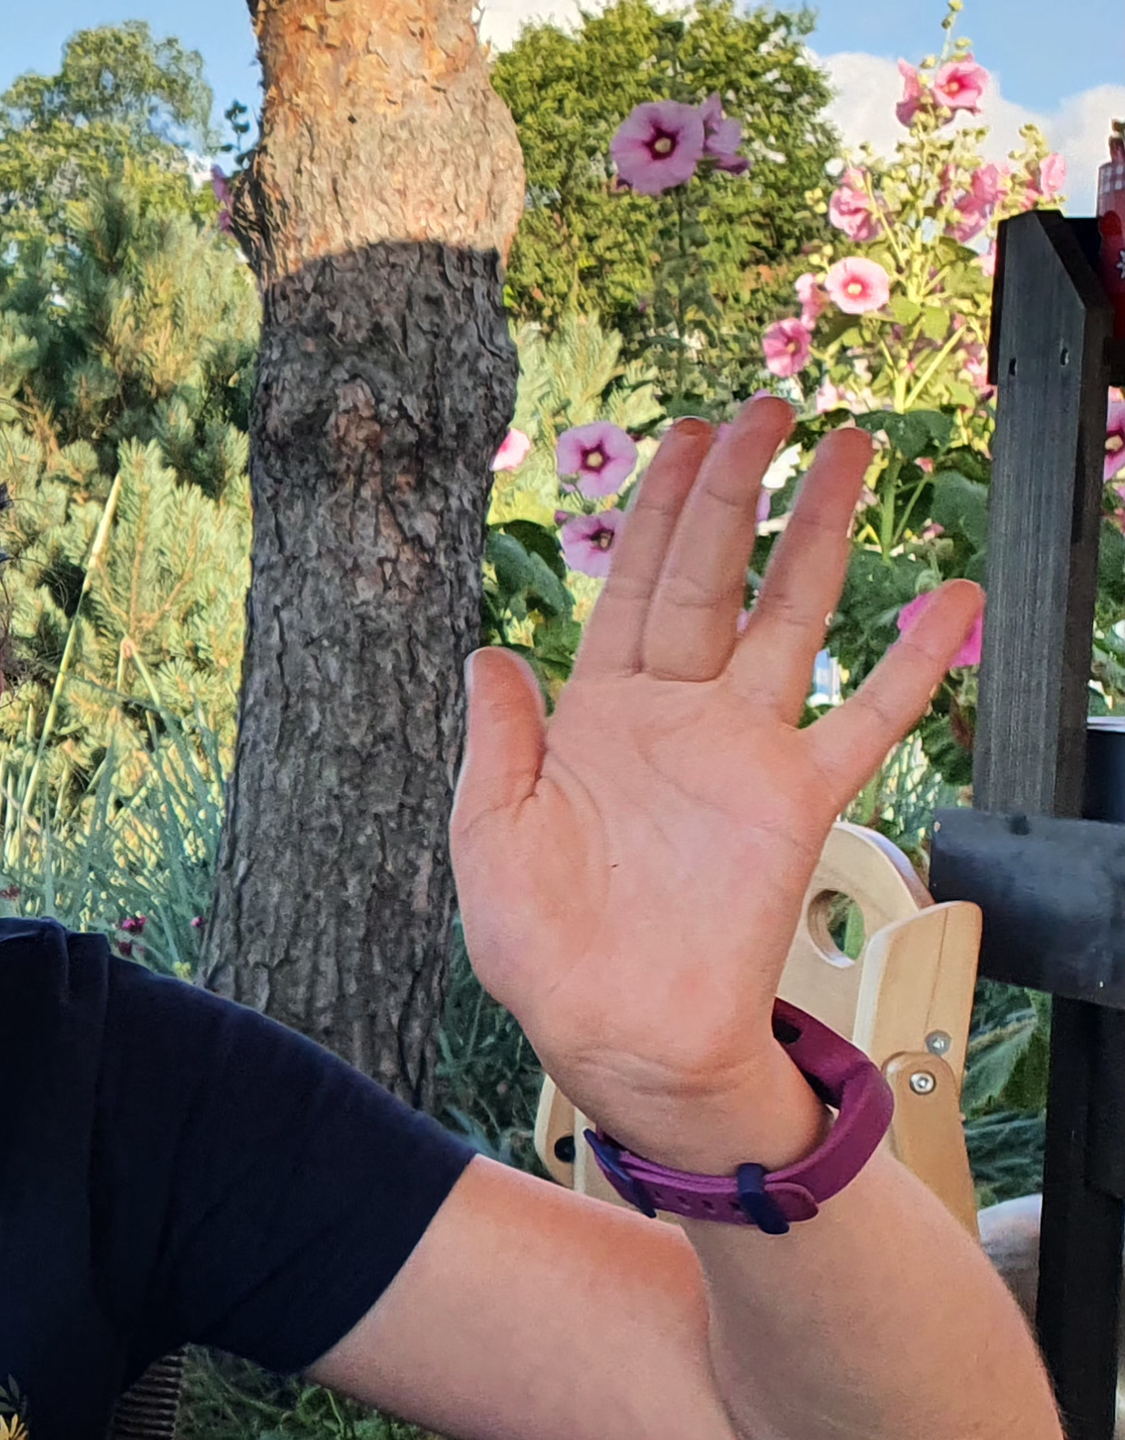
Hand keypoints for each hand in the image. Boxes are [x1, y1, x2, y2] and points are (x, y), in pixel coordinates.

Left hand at [454, 396, 979, 1169]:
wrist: (616, 1032)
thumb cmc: (541, 948)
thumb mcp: (488, 836)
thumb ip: (495, 742)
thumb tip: (492, 652)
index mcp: (593, 715)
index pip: (632, 585)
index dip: (659, 508)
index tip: (687, 434)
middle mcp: (673, 715)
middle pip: (710, 575)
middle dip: (738, 490)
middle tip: (769, 407)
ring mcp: (740, 750)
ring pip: (789, 617)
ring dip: (820, 535)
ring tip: (852, 451)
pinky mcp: (796, 799)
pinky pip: (866, 715)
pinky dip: (912, 658)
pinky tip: (952, 598)